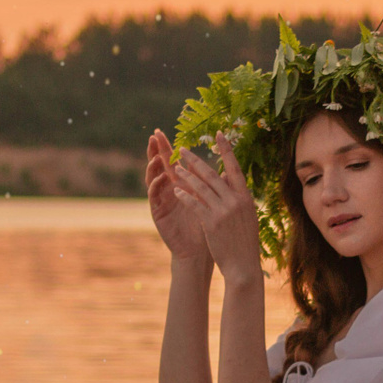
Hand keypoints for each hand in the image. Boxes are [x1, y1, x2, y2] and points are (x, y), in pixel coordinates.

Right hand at [146, 130, 208, 264]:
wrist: (198, 251)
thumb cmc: (206, 226)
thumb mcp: (211, 202)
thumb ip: (215, 186)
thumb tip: (229, 170)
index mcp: (181, 184)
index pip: (173, 161)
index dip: (169, 147)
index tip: (165, 130)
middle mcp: (169, 189)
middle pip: (159, 165)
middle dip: (156, 149)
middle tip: (154, 134)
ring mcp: (162, 200)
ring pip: (153, 178)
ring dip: (154, 166)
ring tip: (157, 156)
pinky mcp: (158, 212)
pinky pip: (154, 196)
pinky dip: (156, 186)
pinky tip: (161, 178)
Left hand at [172, 143, 262, 285]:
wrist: (243, 265)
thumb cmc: (244, 241)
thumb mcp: (246, 215)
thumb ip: (236, 195)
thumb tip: (227, 177)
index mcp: (245, 197)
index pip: (235, 167)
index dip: (226, 149)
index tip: (219, 134)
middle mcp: (235, 201)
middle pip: (212, 174)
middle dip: (195, 160)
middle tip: (183, 148)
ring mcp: (223, 211)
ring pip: (200, 187)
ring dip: (185, 176)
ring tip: (174, 168)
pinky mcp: (211, 222)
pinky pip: (195, 204)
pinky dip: (185, 195)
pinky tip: (176, 189)